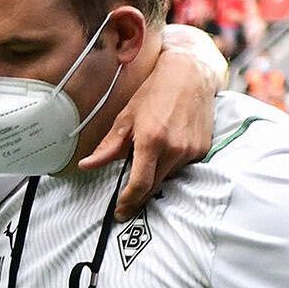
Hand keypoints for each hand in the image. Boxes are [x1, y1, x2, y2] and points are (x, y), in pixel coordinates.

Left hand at [81, 35, 222, 217]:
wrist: (189, 75)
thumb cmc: (153, 93)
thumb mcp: (126, 118)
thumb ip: (108, 147)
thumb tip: (85, 166)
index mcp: (151, 141)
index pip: (139, 184)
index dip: (128, 202)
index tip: (120, 212)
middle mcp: (174, 149)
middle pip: (154, 186)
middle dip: (139, 197)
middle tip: (126, 205)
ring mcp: (191, 150)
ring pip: (168, 177)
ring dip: (155, 177)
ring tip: (147, 164)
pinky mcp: (203, 149)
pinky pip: (182, 166)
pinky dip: (171, 164)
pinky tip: (167, 149)